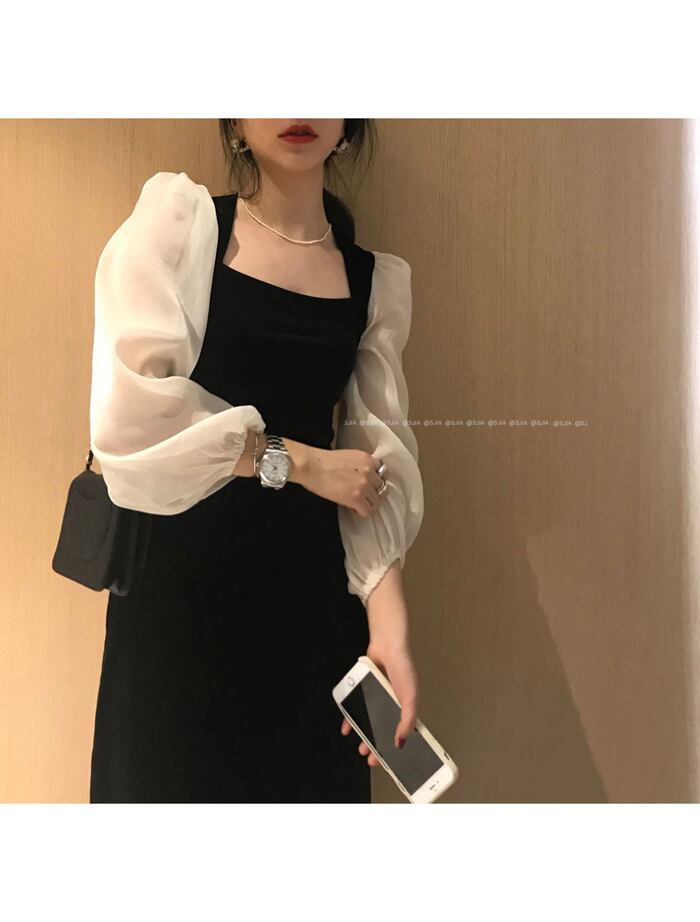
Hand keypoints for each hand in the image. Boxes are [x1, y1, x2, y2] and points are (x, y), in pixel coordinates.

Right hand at [296, 446, 386, 517]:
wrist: (311, 465)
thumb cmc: (322, 461)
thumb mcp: (349, 456)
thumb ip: (360, 465)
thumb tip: (363, 478)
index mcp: (367, 458)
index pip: (382, 473)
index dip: (374, 481)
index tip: (368, 486)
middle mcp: (369, 471)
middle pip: (381, 488)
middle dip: (372, 493)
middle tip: (362, 497)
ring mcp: (364, 484)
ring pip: (377, 501)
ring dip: (368, 503)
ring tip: (357, 504)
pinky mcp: (356, 497)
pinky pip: (368, 511)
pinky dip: (361, 512)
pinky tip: (352, 509)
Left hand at [340, 639, 418, 767]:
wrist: (386, 646)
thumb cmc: (403, 669)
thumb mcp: (410, 697)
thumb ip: (407, 720)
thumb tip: (400, 742)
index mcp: (404, 709)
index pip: (400, 734)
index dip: (396, 749)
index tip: (391, 763)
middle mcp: (390, 705)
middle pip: (383, 732)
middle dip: (377, 747)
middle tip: (371, 759)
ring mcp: (375, 699)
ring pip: (368, 723)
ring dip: (364, 737)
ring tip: (360, 748)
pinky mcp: (363, 692)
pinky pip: (355, 709)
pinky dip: (350, 720)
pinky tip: (347, 729)